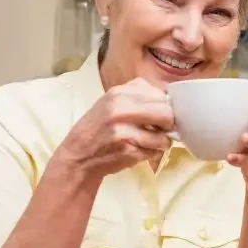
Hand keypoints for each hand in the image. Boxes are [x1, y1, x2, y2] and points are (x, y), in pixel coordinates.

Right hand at [55, 77, 174, 179]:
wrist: (78, 154)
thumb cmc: (99, 128)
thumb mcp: (112, 102)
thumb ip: (137, 95)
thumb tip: (169, 97)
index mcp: (119, 93)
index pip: (159, 94)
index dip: (165, 105)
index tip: (159, 114)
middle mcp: (120, 109)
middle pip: (166, 113)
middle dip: (168, 123)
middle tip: (160, 129)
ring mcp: (124, 131)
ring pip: (163, 136)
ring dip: (161, 141)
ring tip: (148, 141)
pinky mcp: (127, 151)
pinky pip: (155, 151)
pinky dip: (152, 153)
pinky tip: (139, 150)